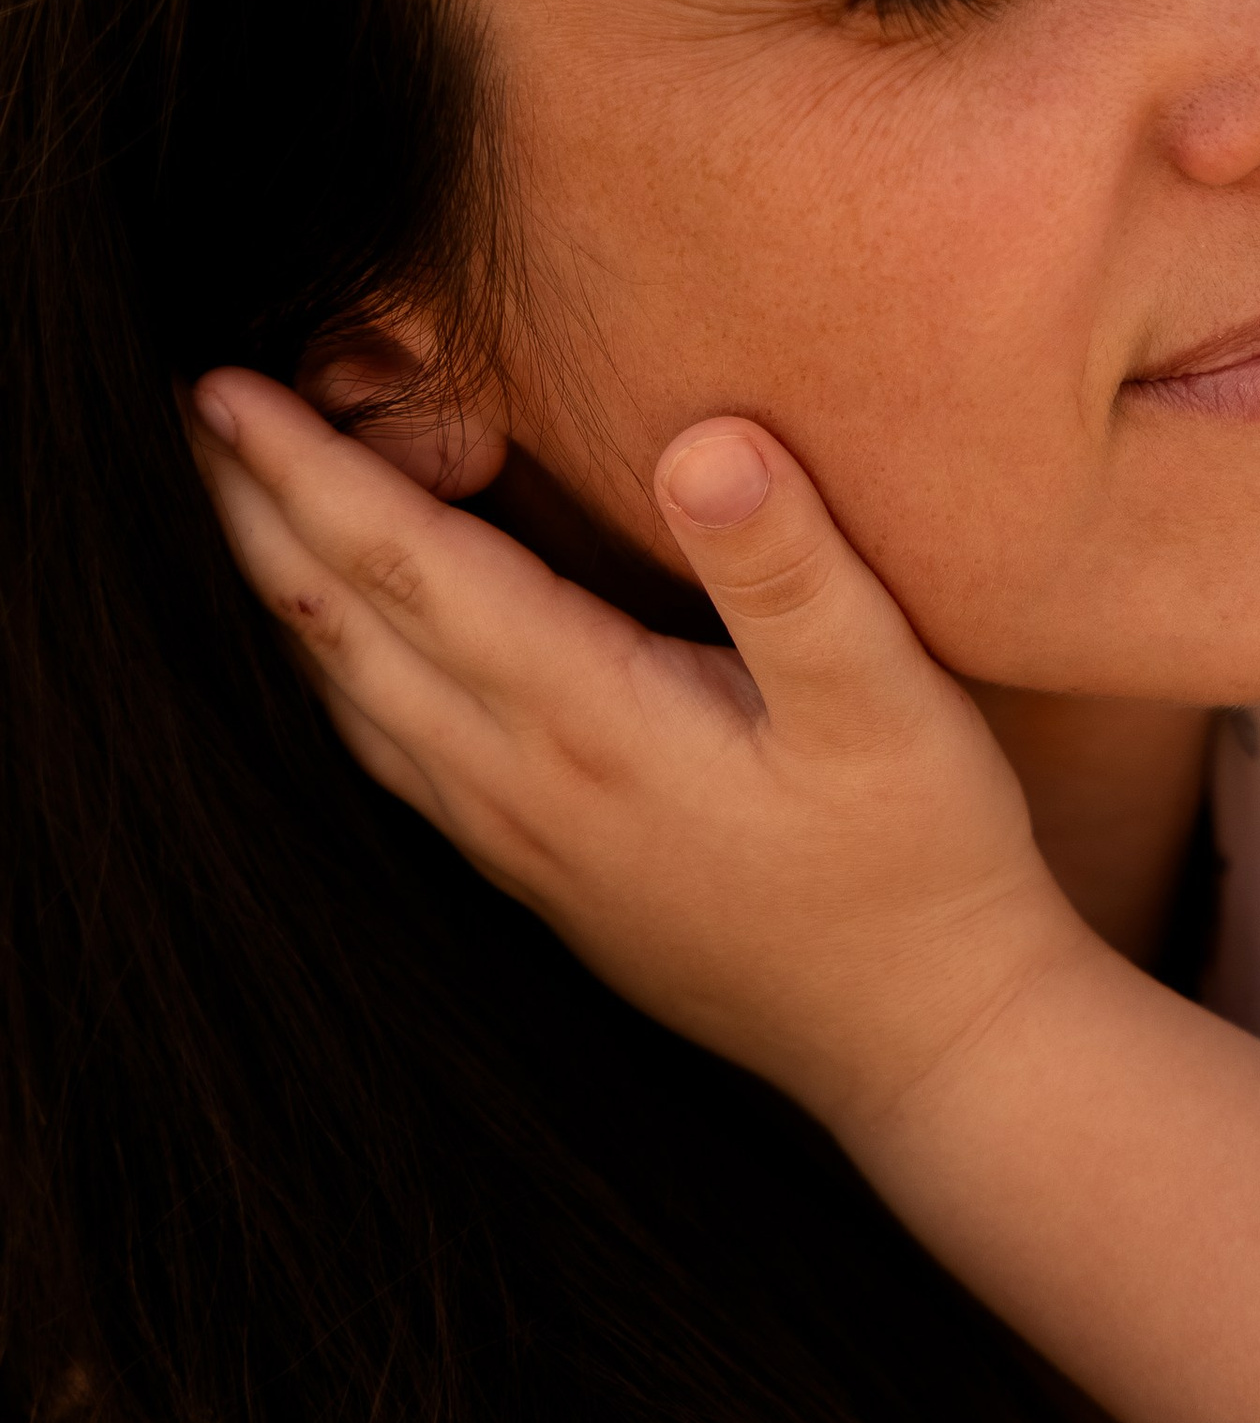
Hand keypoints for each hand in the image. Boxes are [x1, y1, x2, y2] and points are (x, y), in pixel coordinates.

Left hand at [194, 372, 1082, 1134]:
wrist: (926, 1039)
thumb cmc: (919, 854)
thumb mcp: (887, 695)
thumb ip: (791, 567)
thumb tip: (704, 441)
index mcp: (587, 714)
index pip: (406, 565)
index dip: (307, 468)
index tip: (219, 383)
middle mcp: (522, 780)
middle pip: (342, 627)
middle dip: (251, 514)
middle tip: (171, 417)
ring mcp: (522, 841)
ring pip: (349, 700)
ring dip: (279, 596)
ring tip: (230, 510)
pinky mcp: (544, 878)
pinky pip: (391, 759)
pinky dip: (333, 682)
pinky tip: (334, 660)